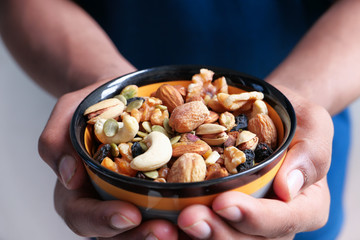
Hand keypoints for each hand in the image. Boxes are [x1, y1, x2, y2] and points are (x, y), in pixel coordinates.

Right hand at [38, 82, 176, 238]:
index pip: (82, 216)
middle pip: (117, 233)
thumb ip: (57, 142)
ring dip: (163, 231)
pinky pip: (167, 207)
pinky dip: (181, 212)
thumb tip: (71, 176)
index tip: (130, 213)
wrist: (122, 96)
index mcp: (78, 190)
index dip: (104, 220)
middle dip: (140, 235)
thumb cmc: (94, 106)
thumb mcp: (69, 114)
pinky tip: (203, 209)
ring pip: (144, 226)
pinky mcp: (157, 188)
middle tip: (166, 231)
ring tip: (187, 225)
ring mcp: (132, 197)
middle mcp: (105, 200)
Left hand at [177, 86, 332, 238]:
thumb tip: (289, 188)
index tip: (224, 203)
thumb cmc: (291, 118)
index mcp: (304, 204)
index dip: (255, 218)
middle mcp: (275, 220)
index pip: (284, 220)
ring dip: (197, 237)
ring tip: (169, 226)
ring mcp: (246, 220)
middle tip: (189, 218)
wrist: (264, 113)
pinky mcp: (220, 213)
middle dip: (218, 232)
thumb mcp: (312, 124)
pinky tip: (161, 223)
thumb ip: (311, 153)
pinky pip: (203, 229)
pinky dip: (181, 232)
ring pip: (225, 239)